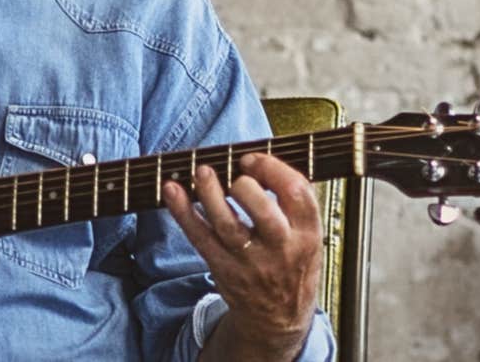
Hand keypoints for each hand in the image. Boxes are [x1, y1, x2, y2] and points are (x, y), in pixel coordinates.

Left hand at [163, 153, 321, 360]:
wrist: (278, 320)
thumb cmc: (291, 266)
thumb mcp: (308, 238)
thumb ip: (293, 204)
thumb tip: (259, 159)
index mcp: (307, 235)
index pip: (298, 194)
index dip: (273, 169)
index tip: (253, 159)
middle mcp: (281, 249)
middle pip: (263, 212)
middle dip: (245, 185)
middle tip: (234, 172)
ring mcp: (251, 262)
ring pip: (227, 225)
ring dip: (210, 194)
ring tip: (201, 171)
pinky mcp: (223, 270)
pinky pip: (200, 238)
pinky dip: (183, 213)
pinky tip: (172, 190)